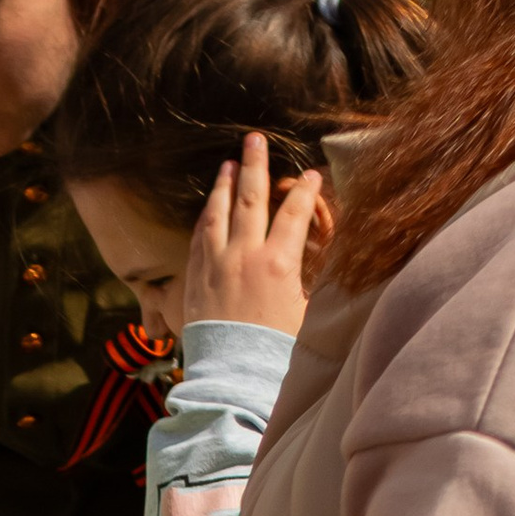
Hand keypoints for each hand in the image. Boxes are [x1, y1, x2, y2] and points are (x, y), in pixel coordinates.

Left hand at [183, 133, 323, 337]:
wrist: (233, 377)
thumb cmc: (275, 351)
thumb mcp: (305, 313)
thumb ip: (310, 280)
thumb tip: (318, 261)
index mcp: (279, 263)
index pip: (295, 214)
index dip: (304, 191)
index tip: (310, 175)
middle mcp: (245, 256)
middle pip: (251, 199)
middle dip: (255, 165)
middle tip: (255, 138)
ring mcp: (216, 265)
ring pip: (219, 213)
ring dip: (224, 185)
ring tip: (228, 163)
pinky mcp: (196, 279)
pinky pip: (199, 238)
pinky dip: (206, 217)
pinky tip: (209, 207)